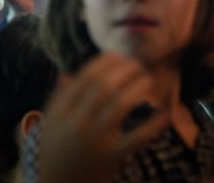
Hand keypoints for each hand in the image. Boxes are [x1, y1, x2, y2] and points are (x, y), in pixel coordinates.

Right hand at [39, 53, 168, 182]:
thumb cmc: (55, 155)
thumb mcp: (49, 125)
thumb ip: (58, 99)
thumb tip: (67, 74)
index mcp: (60, 112)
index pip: (84, 79)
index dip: (103, 63)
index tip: (117, 55)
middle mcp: (76, 123)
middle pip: (103, 88)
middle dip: (122, 71)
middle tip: (136, 64)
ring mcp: (95, 141)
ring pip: (119, 106)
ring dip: (136, 88)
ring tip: (147, 80)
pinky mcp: (111, 158)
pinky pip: (137, 137)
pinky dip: (153, 124)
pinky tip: (164, 113)